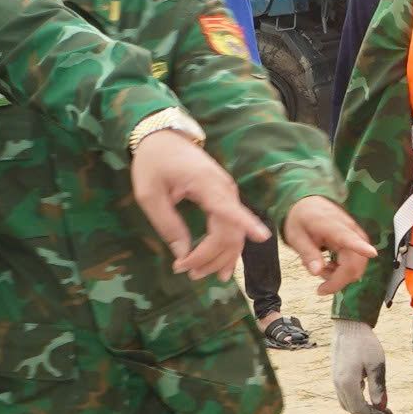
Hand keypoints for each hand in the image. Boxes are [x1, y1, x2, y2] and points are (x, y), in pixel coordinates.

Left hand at [129, 131, 265, 278]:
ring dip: (221, 257)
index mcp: (206, 184)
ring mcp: (228, 194)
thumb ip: (167, 224)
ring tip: (199, 274)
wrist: (163, 138)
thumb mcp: (149, 195)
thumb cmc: (153, 163)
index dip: (247, 223)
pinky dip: (227, 248)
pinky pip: (232, 227)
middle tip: (188, 273)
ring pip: (234, 233)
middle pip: (230, 231)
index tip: (263, 236)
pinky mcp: (225, 198)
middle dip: (213, 257)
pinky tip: (221, 266)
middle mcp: (224, 190)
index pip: (230, 208)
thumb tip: (183, 254)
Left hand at [282, 197, 375, 298]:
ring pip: (357, 266)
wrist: (309, 203)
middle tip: (320, 287)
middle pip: (354, 263)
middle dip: (339, 280)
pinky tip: (330, 265)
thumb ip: (307, 254)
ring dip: (341, 276)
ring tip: (322, 269)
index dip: (361, 247)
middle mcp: (350, 231)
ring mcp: (356, 236)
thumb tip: (316, 272)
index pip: (349, 237)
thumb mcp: (296, 236)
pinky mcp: (358, 242)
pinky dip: (344, 271)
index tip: (371, 252)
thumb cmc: (302, 219)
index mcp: (332, 226)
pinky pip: (357, 262)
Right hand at [332, 320, 390, 413]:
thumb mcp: (377, 365)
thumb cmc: (365, 343)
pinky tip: (368, 398)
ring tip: (379, 411)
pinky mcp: (336, 375)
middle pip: (352, 409)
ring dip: (363, 410)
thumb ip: (378, 387)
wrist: (349, 326)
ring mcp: (335, 380)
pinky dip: (356, 401)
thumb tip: (381, 407)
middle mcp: (338, 385)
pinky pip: (345, 395)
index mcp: (348, 383)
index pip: (359, 409)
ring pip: (347, 403)